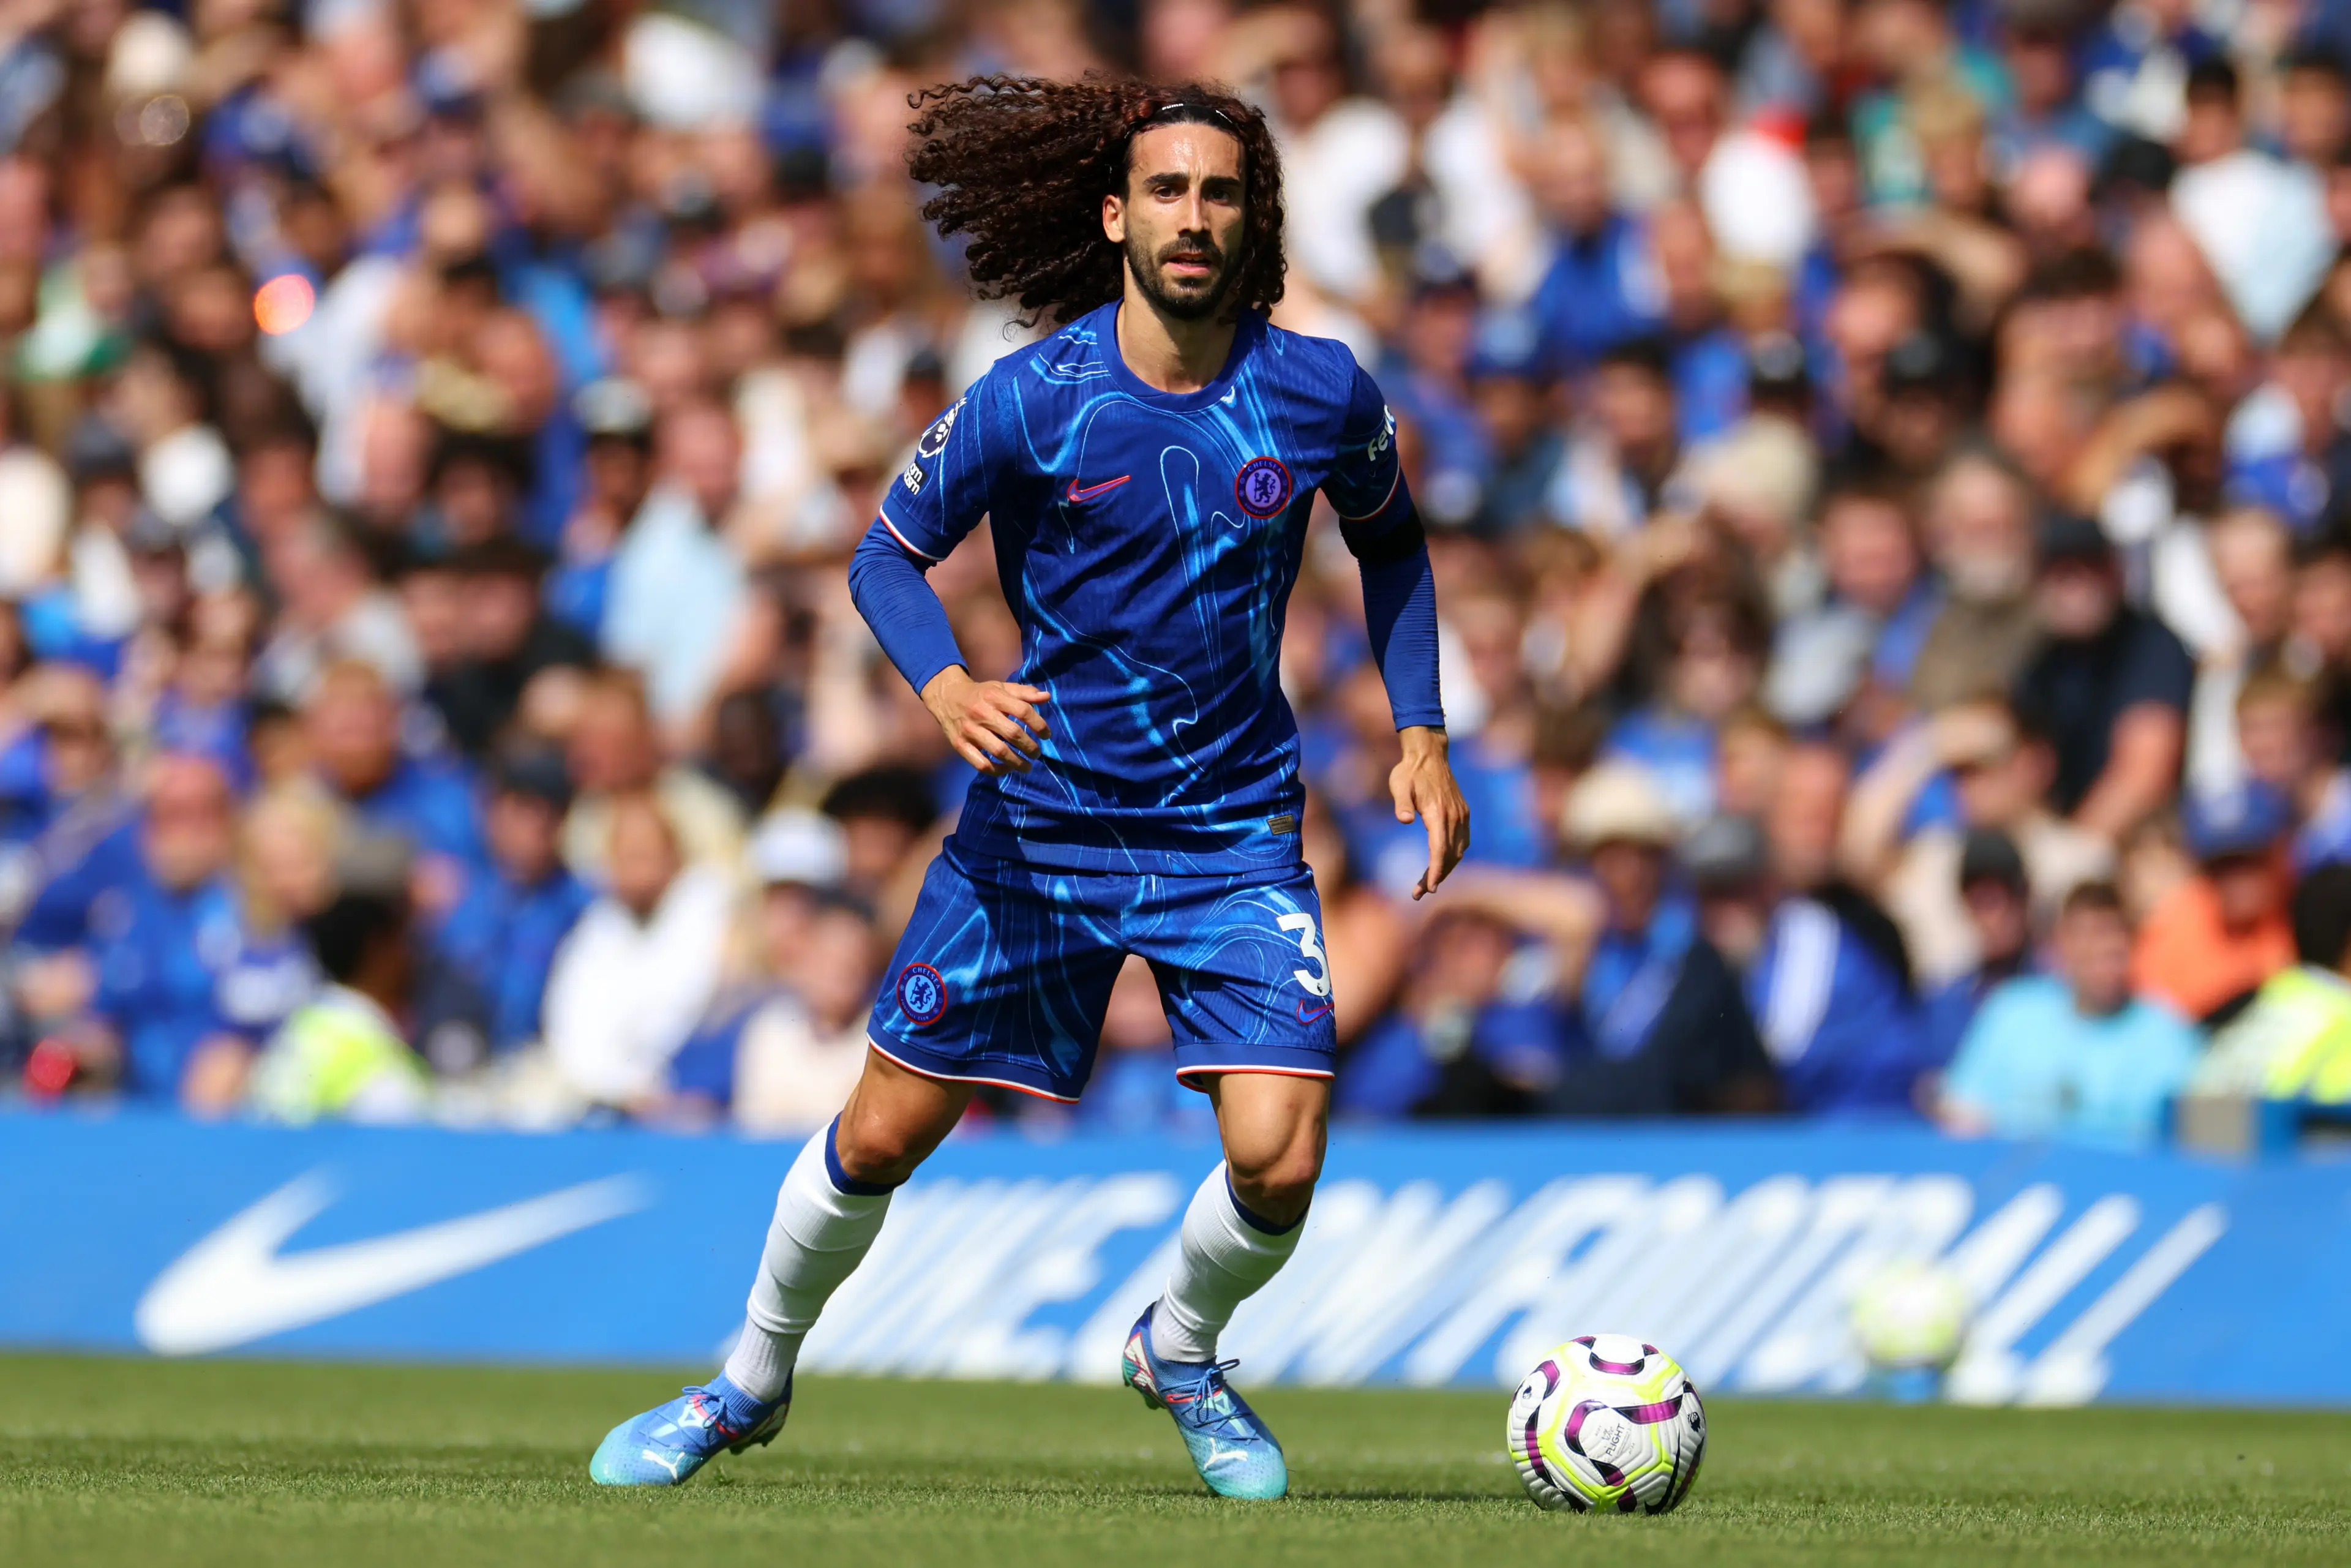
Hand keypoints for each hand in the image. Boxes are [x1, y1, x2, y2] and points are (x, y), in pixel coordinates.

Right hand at [922, 666, 1050, 774]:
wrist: (946, 697)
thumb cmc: (980, 694)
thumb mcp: (1001, 687)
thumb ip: (1024, 693)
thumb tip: (1046, 697)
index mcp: (994, 696)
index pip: (1023, 711)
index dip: (1039, 724)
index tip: (1046, 735)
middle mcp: (981, 713)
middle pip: (1013, 733)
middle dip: (1030, 747)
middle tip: (1037, 753)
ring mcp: (969, 730)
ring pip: (999, 751)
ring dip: (1017, 762)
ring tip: (1027, 766)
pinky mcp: (960, 745)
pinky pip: (981, 764)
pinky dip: (997, 770)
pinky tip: (1007, 769)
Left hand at [1389, 726, 1470, 899]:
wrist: (1428, 754)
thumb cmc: (1409, 772)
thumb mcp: (1398, 785)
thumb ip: (1401, 803)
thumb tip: (1404, 819)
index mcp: (1439, 812)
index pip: (1440, 850)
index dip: (1436, 871)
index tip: (1430, 888)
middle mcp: (1454, 816)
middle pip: (1449, 855)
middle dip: (1437, 877)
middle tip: (1418, 893)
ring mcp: (1461, 815)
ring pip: (1458, 851)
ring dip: (1446, 869)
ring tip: (1428, 883)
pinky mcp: (1462, 813)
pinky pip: (1463, 841)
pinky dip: (1453, 856)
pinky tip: (1442, 863)